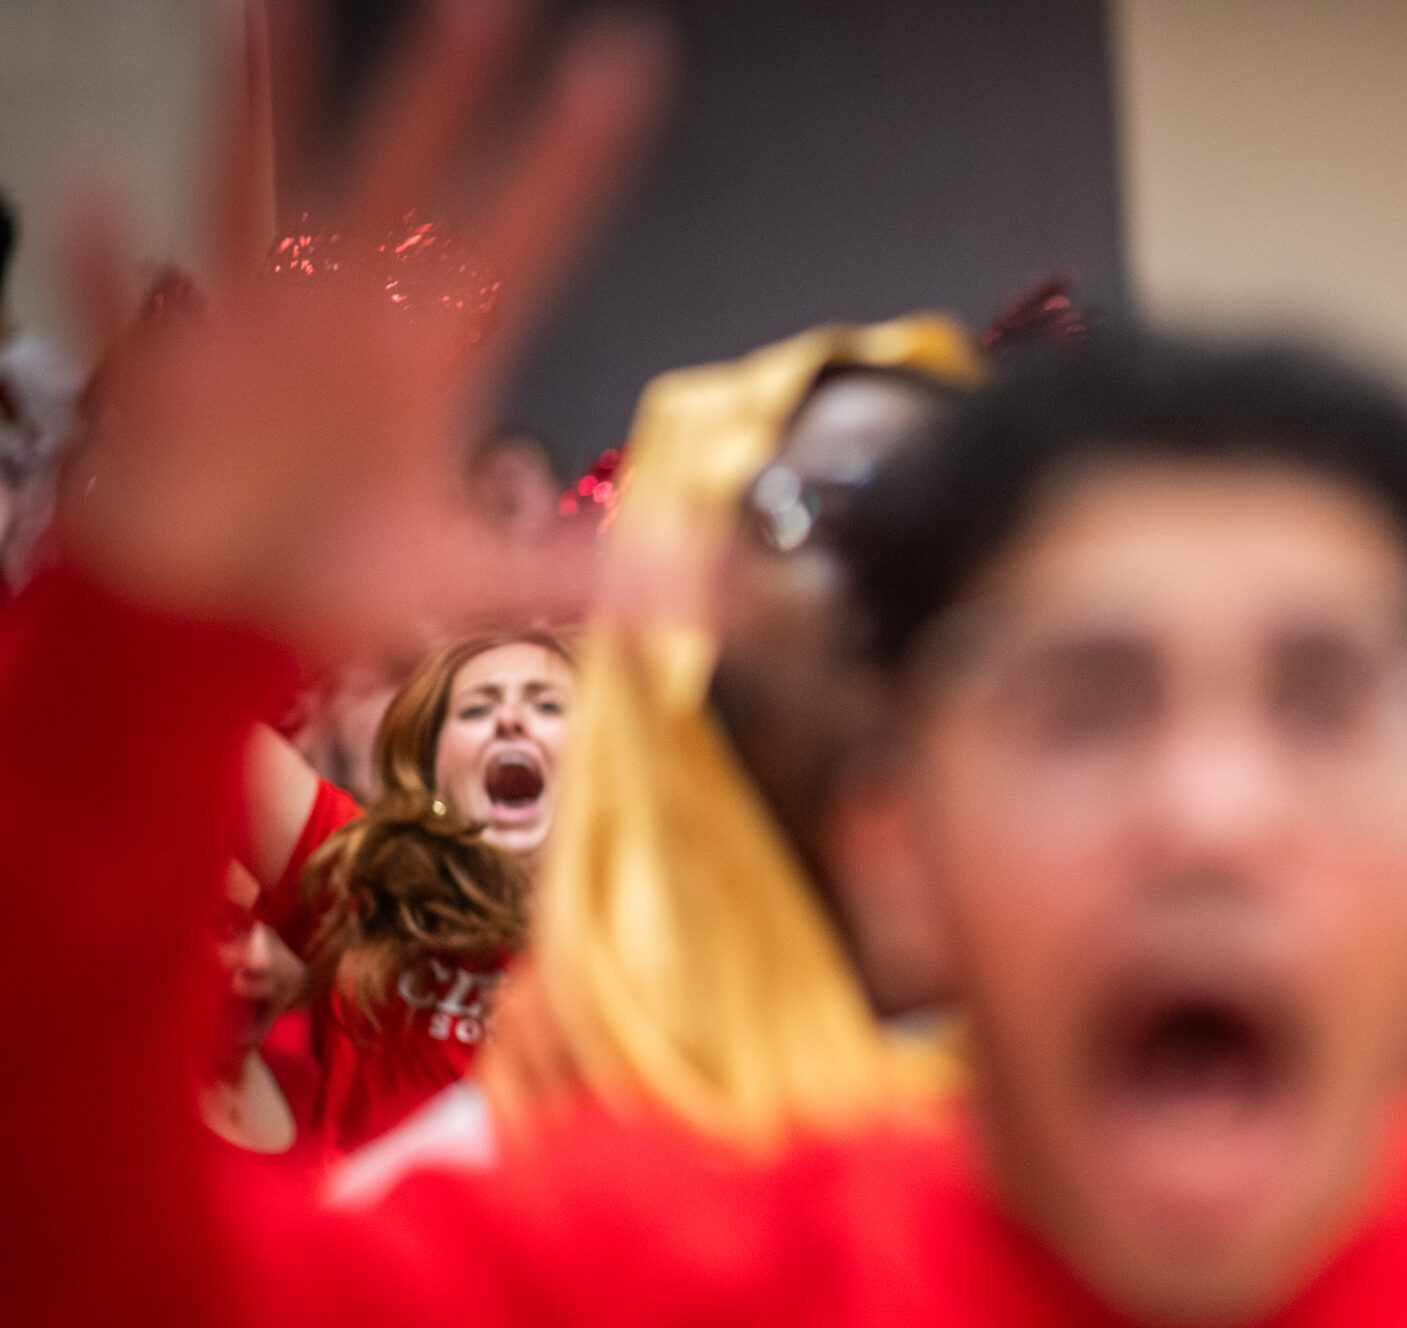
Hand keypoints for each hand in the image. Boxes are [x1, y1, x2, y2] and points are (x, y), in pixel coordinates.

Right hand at [60, 0, 664, 654]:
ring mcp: (252, 333)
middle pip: (402, 179)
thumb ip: (594, 574)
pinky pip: (131, 313)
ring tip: (269, 14)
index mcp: (427, 353)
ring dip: (258, 109)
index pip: (520, 238)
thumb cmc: (330, 576)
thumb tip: (730, 591)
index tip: (622, 72)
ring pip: (255, 191)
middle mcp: (346, 318)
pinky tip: (103, 189)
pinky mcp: (167, 380)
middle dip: (442, 96)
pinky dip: (110, 260)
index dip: (570, 162)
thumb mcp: (471, 576)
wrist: (220, 615)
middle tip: (491, 4)